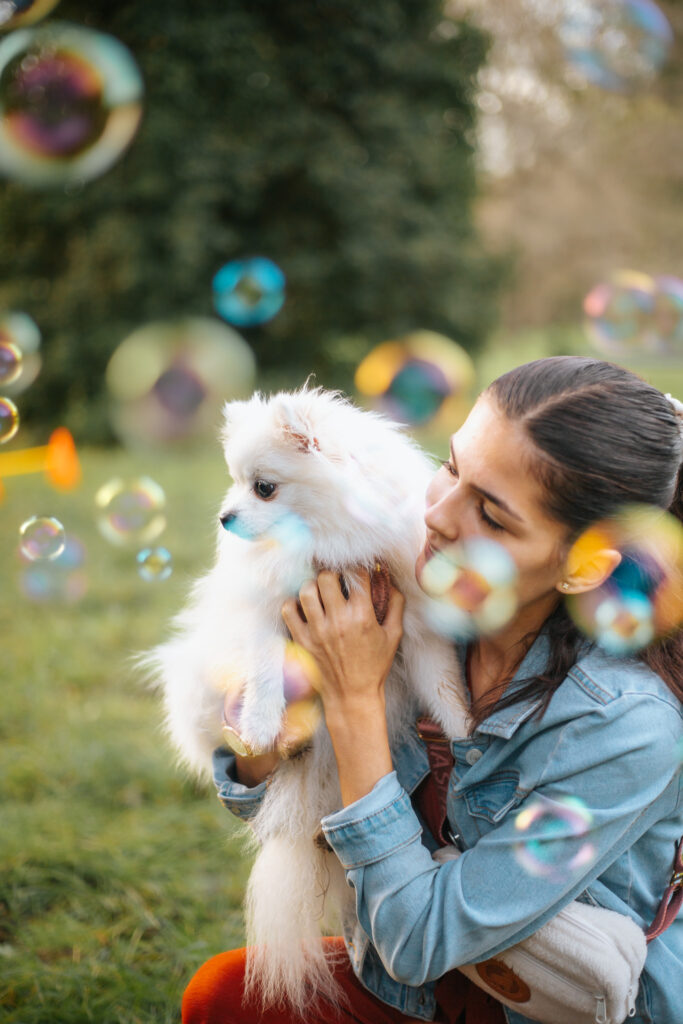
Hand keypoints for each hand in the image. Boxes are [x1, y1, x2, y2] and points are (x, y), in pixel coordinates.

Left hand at [281, 568, 404, 805]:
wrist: (352, 695)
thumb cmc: (374, 665)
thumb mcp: (393, 635)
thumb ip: (395, 605)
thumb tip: (390, 581)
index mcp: (362, 617)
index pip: (356, 576)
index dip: (358, 569)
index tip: (358, 573)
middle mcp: (337, 621)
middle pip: (326, 578)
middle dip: (333, 574)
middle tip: (337, 581)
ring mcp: (316, 631)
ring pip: (306, 590)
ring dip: (313, 586)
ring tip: (320, 592)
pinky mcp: (301, 640)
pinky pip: (288, 610)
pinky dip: (294, 604)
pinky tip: (305, 607)